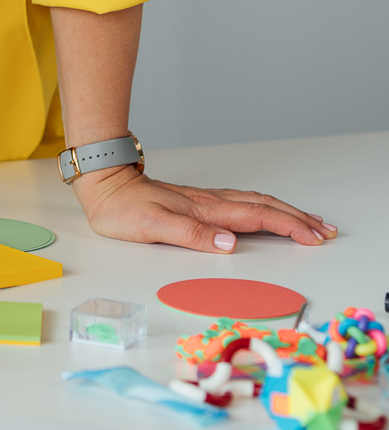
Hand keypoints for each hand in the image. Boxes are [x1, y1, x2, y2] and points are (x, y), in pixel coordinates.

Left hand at [75, 164, 338, 251]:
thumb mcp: (150, 226)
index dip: (287, 227)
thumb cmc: (122, 209)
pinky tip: (269, 212)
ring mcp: (205, 200)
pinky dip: (265, 208)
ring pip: (255, 202)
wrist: (103, 185)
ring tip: (309, 222)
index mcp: (204, 210)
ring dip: (285, 212)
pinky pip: (242, 203)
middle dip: (297, 219)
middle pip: (263, 207)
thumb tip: (228, 244)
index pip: (255, 217)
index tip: (313, 238)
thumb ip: (189, 234)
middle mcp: (209, 203)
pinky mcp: (199, 202)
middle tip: (326, 231)